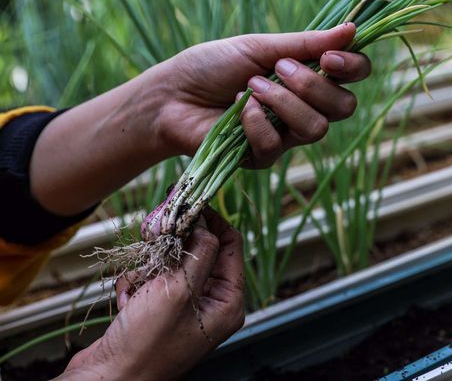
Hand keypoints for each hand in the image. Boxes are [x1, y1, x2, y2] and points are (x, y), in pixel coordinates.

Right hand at [59, 209, 243, 380]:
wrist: (108, 379)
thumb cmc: (147, 344)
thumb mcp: (179, 290)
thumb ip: (198, 253)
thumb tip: (206, 225)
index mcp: (227, 302)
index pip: (230, 245)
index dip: (212, 220)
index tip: (191, 202)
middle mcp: (211, 304)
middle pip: (200, 252)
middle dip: (174, 246)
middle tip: (156, 235)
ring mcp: (184, 309)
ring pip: (171, 264)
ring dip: (150, 268)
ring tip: (139, 286)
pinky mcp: (158, 312)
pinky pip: (151, 281)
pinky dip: (137, 285)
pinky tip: (127, 301)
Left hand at [150, 22, 369, 167]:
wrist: (171, 94)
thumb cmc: (213, 66)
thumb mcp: (260, 46)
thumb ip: (306, 43)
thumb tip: (353, 28)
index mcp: (309, 76)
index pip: (354, 76)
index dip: (353, 67)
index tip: (329, 57)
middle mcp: (305, 107)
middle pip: (343, 107)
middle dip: (314, 86)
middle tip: (280, 69)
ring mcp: (287, 135)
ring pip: (316, 128)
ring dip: (283, 102)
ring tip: (251, 87)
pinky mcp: (263, 157)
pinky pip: (278, 144)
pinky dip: (255, 121)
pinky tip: (236, 109)